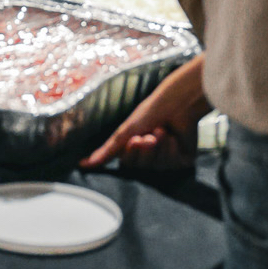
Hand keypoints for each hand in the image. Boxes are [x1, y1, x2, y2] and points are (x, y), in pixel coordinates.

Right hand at [81, 58, 208, 169]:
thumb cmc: (151, 111)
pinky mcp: (184, 160)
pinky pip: (173, 165)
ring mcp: (168, 158)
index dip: (131, 153)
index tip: (135, 139)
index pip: (127, 163)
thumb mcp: (126, 130)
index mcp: (137, 147)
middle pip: (142, 167)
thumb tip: (83, 165)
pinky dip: (171, 150)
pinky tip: (174, 138)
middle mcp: (152, 154)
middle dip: (146, 151)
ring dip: (159, 148)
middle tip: (150, 136)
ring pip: (158, 167)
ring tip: (163, 131)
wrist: (178, 101)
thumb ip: (108, 150)